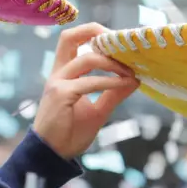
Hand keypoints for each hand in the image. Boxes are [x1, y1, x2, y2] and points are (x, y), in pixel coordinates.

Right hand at [33, 23, 139, 159]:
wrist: (52, 155)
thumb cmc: (69, 134)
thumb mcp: (98, 111)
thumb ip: (113, 94)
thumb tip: (135, 80)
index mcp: (63, 73)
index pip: (74, 41)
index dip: (94, 34)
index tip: (119, 42)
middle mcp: (58, 73)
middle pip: (70, 37)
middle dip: (96, 32)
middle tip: (121, 41)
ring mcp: (57, 83)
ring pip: (87, 58)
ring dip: (113, 62)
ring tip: (131, 71)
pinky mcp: (61, 95)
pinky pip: (90, 82)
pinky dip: (110, 81)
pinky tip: (125, 84)